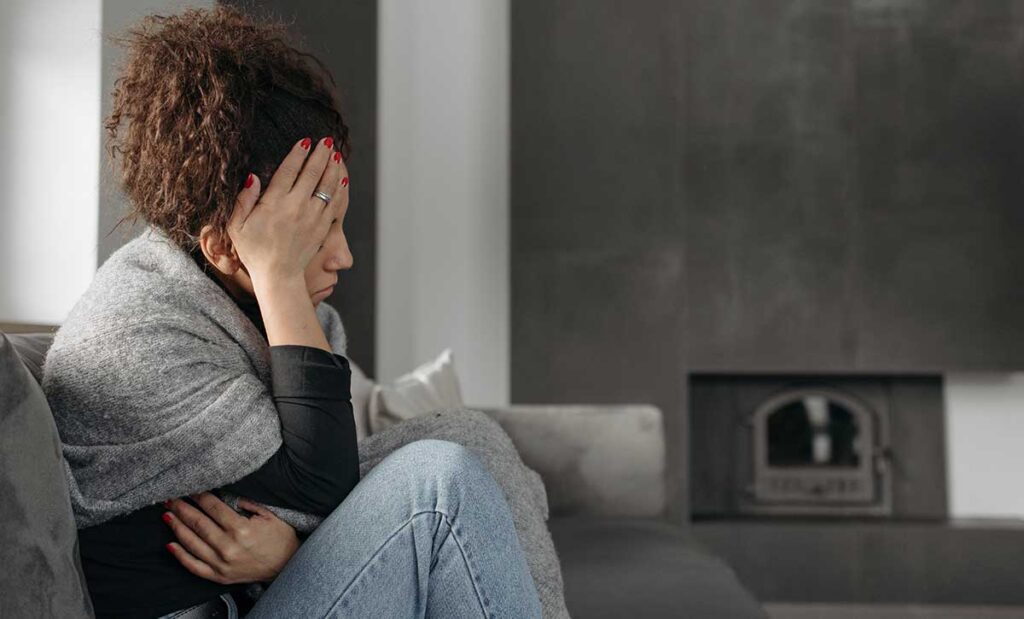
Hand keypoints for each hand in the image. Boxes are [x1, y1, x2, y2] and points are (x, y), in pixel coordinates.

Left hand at [162, 492, 299, 584]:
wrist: (287, 565)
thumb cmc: (280, 538)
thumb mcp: (270, 515)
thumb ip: (248, 503)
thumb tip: (227, 493)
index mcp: (241, 529)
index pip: (213, 508)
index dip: (199, 496)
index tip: (190, 488)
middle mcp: (228, 547)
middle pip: (198, 523)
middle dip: (182, 508)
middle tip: (170, 498)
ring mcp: (221, 563)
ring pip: (192, 543)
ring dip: (177, 527)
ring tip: (167, 515)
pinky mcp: (219, 576)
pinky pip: (194, 566)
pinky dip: (180, 555)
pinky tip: (170, 545)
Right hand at [227, 136, 343, 284]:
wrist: (278, 275)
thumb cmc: (254, 250)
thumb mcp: (237, 226)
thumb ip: (242, 200)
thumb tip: (253, 177)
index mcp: (274, 203)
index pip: (289, 170)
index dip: (298, 153)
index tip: (305, 141)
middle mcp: (296, 206)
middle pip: (312, 173)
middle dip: (320, 154)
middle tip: (326, 139)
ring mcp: (313, 216)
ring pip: (327, 185)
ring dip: (333, 167)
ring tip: (336, 153)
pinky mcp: (323, 227)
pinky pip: (336, 202)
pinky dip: (340, 187)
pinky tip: (342, 177)